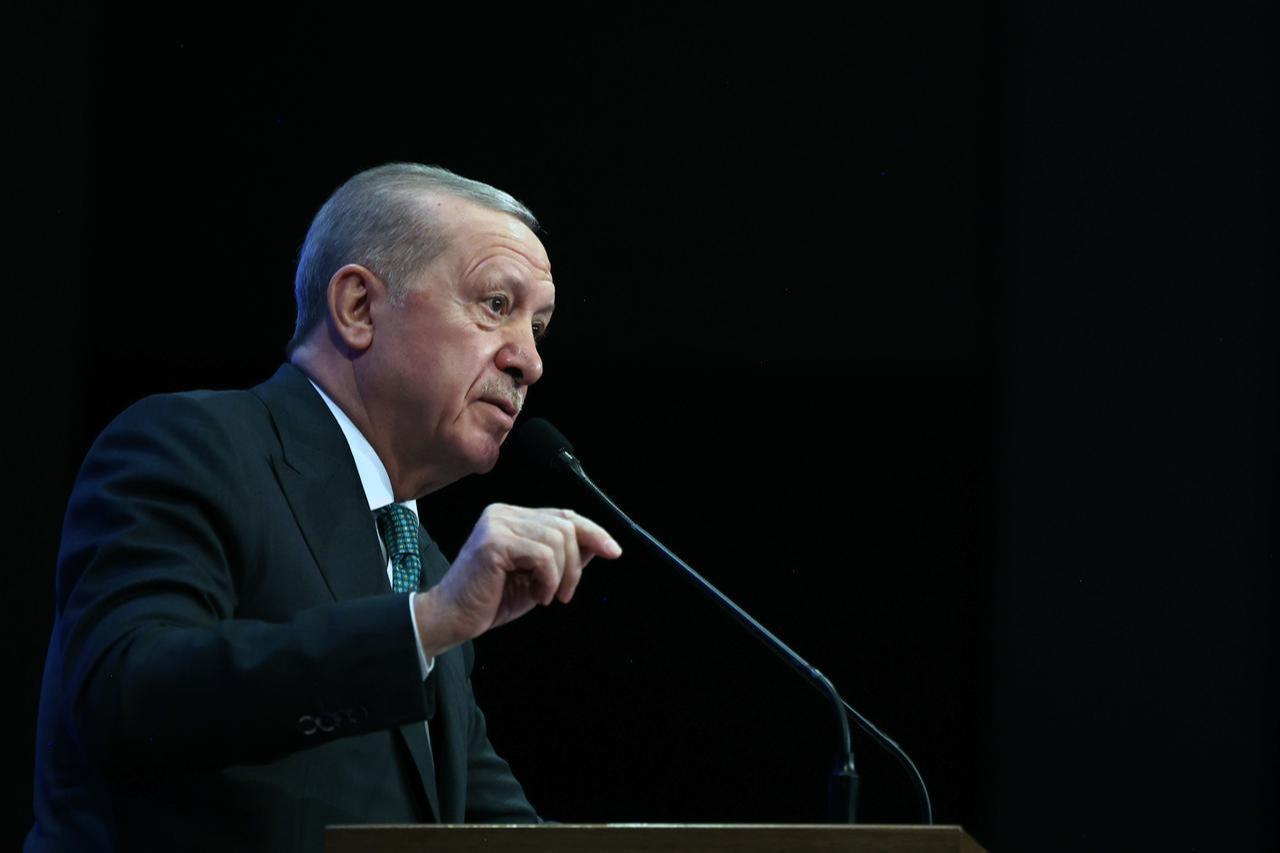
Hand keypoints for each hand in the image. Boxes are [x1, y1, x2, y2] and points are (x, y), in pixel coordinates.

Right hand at [413, 503, 621, 656]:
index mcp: (511, 517)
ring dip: (561, 575)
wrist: (451, 618)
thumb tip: (595, 545)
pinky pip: (543, 555)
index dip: (593, 532)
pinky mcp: (494, 541)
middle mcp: (503, 514)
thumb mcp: (536, 578)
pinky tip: (535, 594)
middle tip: (564, 594)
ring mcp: (497, 524)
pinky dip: (548, 580)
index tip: (613, 551)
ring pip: (558, 540)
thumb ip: (562, 558)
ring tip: (545, 595)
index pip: (563, 515)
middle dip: (575, 564)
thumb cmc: (488, 601)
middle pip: (566, 525)